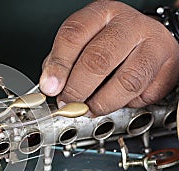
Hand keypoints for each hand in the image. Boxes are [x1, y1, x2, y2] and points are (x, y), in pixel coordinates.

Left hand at [40, 0, 178, 115]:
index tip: (50, 87)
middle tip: (67, 102)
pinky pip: (143, 94)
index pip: (74, 35)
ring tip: (88, 109)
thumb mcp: (81, 44)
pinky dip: (125, 104)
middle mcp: (129, 25)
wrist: (151, 40)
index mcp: (102, 14)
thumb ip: (63, 62)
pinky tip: (115, 100)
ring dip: (101, 103)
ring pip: (126, 81)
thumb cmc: (110, 43)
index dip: (58, 66)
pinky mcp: (169, 68)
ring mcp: (153, 45)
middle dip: (77, 89)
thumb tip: (50, 87)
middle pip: (98, 59)